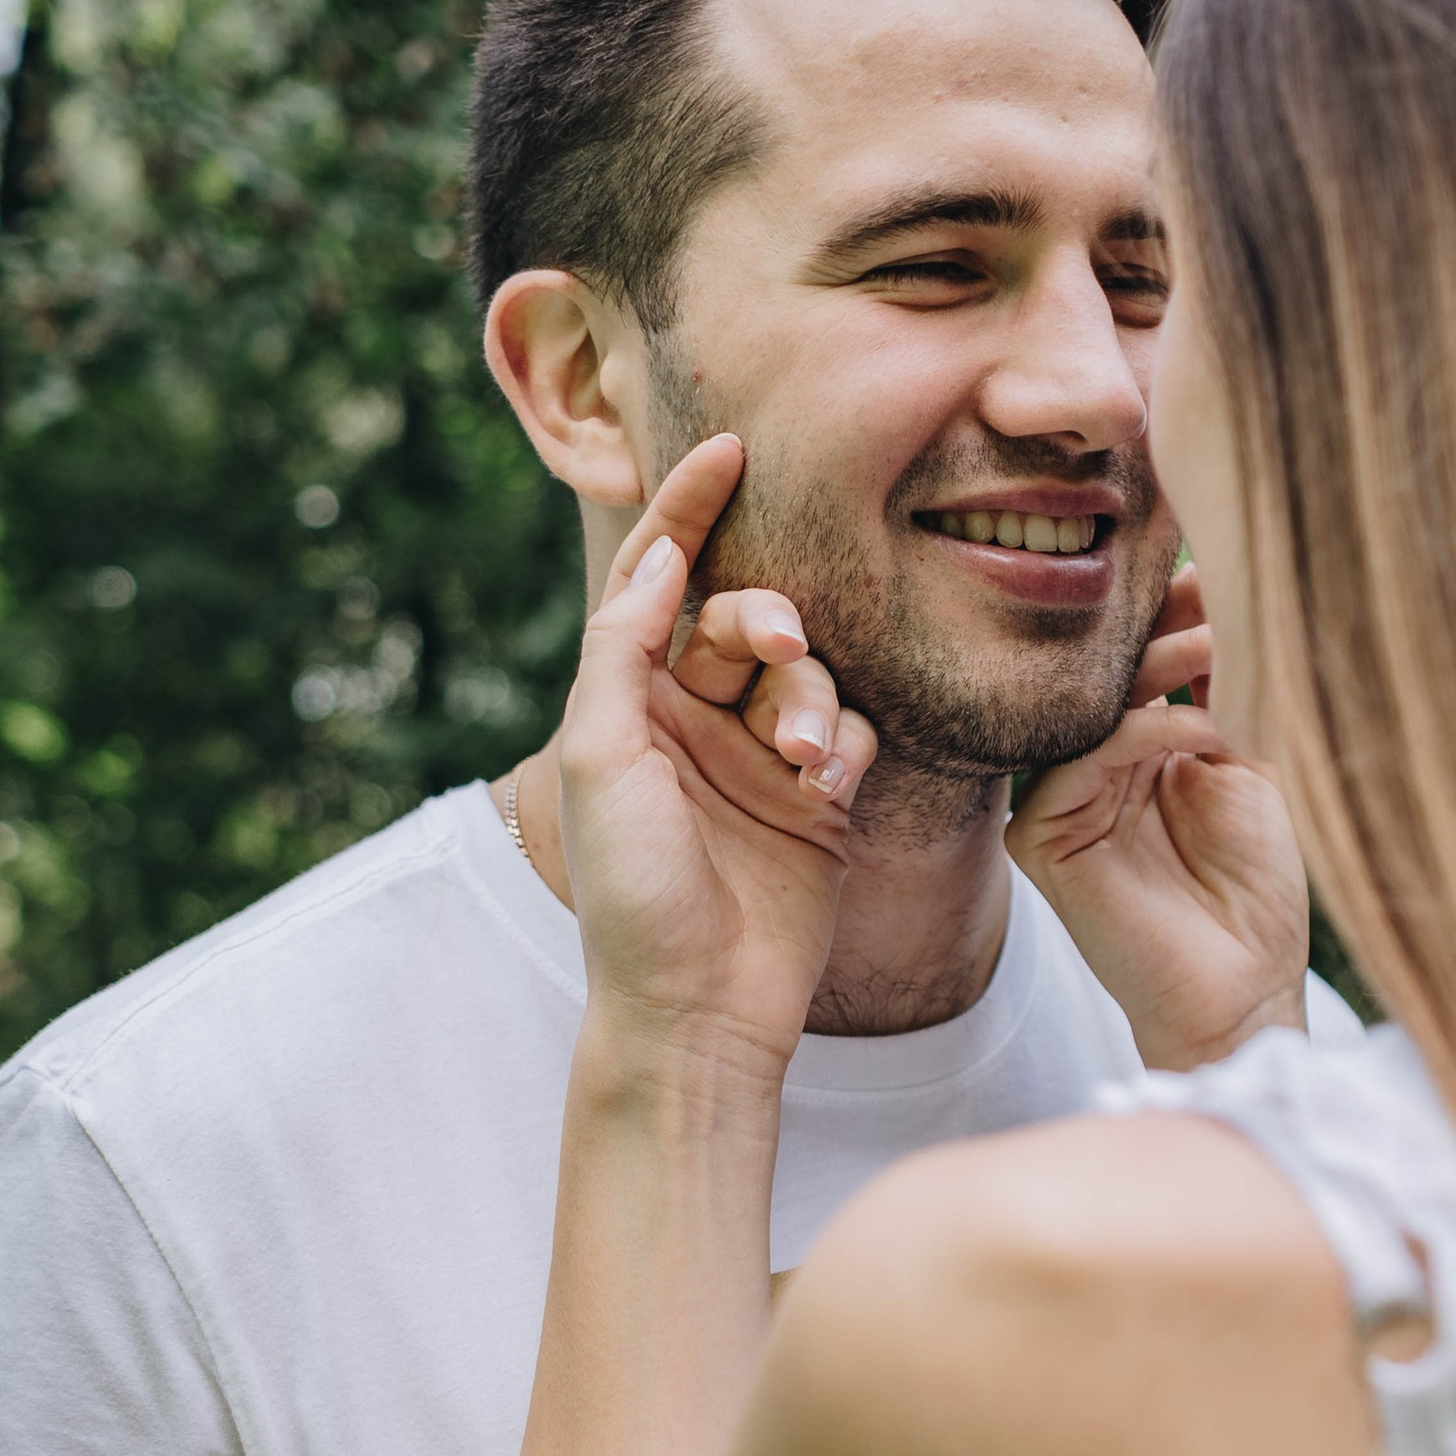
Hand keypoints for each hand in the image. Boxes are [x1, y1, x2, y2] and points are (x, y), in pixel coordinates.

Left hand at [555, 438, 878, 1083]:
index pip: (660, 578)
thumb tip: (654, 556)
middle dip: (767, 622)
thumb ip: (622, 649)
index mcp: (628, 702)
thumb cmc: (634, 893)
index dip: (690, 509)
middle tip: (778, 648)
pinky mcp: (818, 802)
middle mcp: (692, 720)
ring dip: (809, 699)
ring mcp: (757, 759)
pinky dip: (846, 742)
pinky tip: (831, 783)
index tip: (729, 447)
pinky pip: (852, 731)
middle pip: (744, 618)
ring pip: (805, 674)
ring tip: (803, 757)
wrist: (698, 1009)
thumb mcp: (603, 759)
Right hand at [1006, 565, 1310, 1072]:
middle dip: (1158, 631)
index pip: (1134, 667)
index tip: (1214, 572)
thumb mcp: (1246, 768)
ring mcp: (1058, 804)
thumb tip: (1205, 594)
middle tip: (1212, 594)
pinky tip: (1201, 731)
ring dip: (1154, 671)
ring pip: (1088, 711)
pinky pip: (1079, 764)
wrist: (1246, 987)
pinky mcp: (1042, 840)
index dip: (1169, 619)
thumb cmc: (1254, 894)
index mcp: (1131, 753)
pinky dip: (1143, 736)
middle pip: (1104, 678)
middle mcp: (1087, 773)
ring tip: (1214, 646)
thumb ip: (1216, 693)